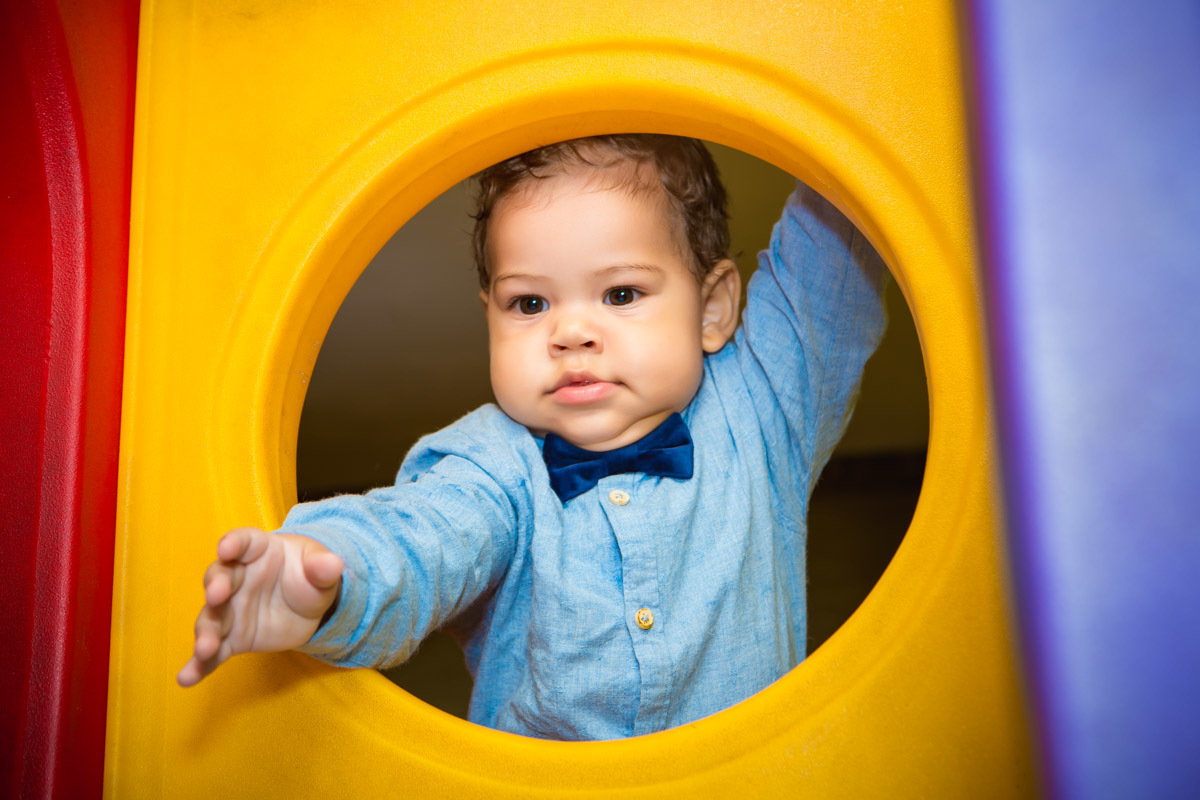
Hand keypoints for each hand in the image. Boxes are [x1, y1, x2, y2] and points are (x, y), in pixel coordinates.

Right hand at [177, 526, 342, 686]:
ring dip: (206, 632)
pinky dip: (199, 665)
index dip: (233, 543)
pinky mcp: (232, 638)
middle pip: (220, 579)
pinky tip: (186, 678)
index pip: (243, 542)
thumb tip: (334, 565)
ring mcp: (231, 610)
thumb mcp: (320, 569)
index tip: (226, 547)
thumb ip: (323, 567)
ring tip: (204, 648)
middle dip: (216, 587)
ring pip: (212, 618)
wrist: (309, 604)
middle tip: (216, 596)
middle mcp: (237, 578)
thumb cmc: (309, 575)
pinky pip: (214, 652)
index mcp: (259, 551)